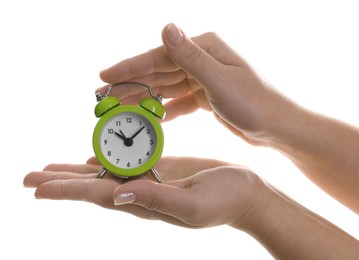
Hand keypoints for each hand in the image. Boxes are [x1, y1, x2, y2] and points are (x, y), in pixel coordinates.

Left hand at [23, 156, 264, 227]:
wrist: (245, 193)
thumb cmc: (224, 200)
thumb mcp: (192, 204)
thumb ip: (155, 200)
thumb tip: (116, 195)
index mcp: (146, 202)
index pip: (98, 196)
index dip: (68, 191)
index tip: (37, 187)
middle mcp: (142, 192)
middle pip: (93, 186)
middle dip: (62, 181)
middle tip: (29, 176)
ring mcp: (151, 179)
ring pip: (106, 172)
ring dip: (77, 170)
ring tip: (52, 167)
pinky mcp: (162, 167)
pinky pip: (127, 161)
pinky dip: (106, 158)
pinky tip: (93, 156)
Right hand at [98, 23, 297, 145]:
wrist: (277, 127)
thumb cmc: (255, 103)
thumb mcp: (220, 80)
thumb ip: (190, 57)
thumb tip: (166, 26)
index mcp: (204, 49)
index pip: (158, 57)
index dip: (128, 67)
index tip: (103, 75)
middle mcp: (202, 60)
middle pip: (158, 72)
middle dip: (130, 84)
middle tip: (103, 95)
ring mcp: (203, 79)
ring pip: (166, 88)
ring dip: (143, 98)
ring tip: (120, 108)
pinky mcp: (206, 97)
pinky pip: (179, 101)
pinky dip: (166, 109)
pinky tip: (153, 117)